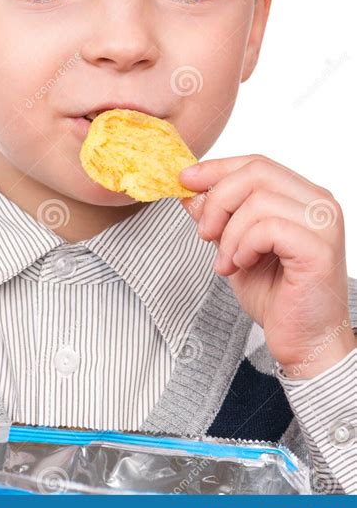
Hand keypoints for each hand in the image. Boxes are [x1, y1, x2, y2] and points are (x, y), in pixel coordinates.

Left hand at [179, 155, 355, 378]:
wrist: (305, 343)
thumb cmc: (277, 297)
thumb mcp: (234, 248)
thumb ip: (218, 218)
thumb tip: (190, 191)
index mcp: (302, 196)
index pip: (256, 164)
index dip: (217, 168)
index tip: (185, 180)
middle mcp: (319, 203)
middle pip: (256, 172)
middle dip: (218, 200)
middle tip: (204, 232)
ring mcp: (323, 223)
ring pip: (259, 200)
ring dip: (230, 233)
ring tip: (226, 262)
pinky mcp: (319, 248)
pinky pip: (269, 228)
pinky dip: (245, 245)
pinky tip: (243, 265)